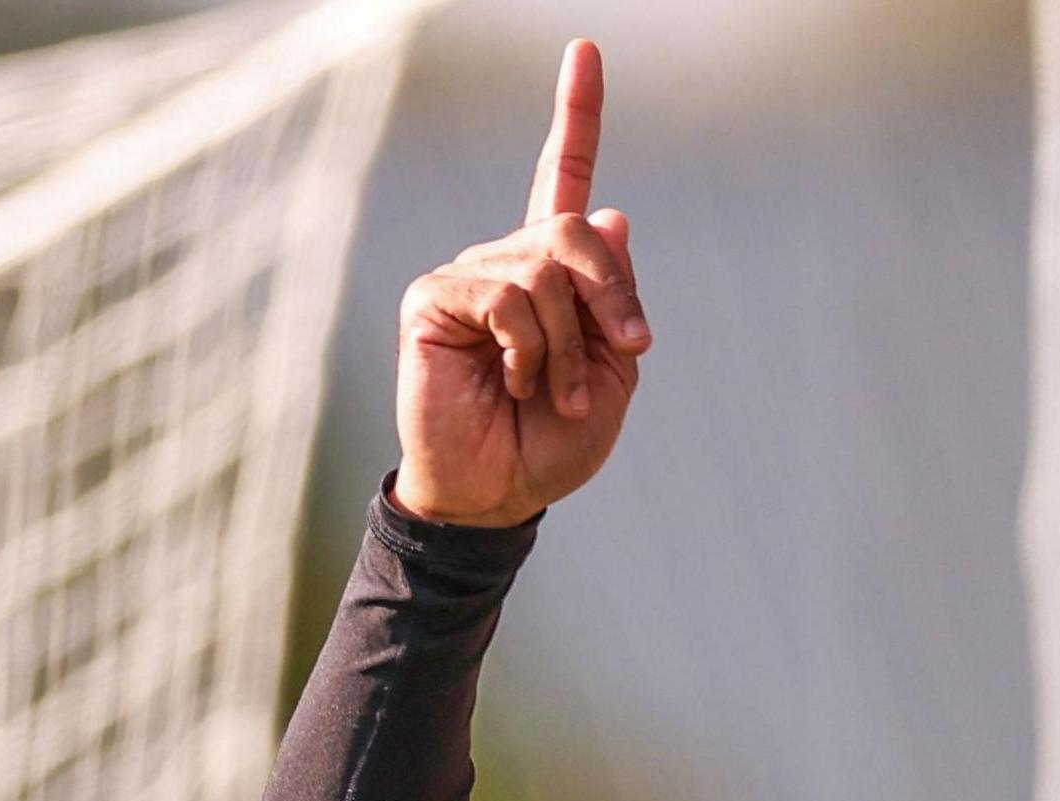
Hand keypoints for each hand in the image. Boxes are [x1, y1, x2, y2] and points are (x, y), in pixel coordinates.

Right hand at [393, 40, 652, 525]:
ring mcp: (468, 275)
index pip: (564, 176)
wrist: (500, 493)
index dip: (577, 114)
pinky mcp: (435, 297)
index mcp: (553, 271)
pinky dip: (527, 349)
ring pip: (544, 273)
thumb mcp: (611, 373)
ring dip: (566, 347)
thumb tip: (611, 212)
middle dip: (612, 297)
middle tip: (624, 353)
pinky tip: (509, 381)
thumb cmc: (552, 440)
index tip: (586, 49)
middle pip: (575, 232)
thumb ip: (614, 299)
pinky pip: (506, 297)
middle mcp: (507, 259)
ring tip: (549, 393)